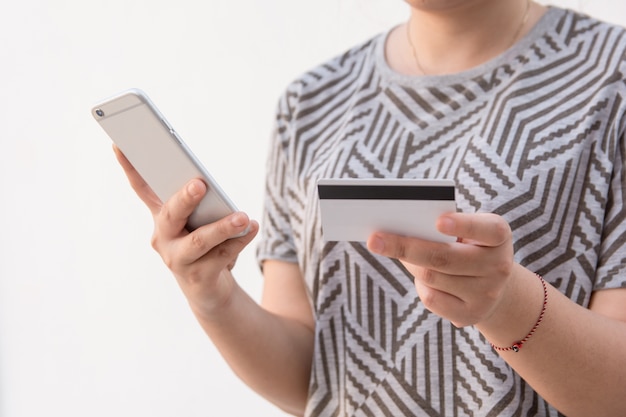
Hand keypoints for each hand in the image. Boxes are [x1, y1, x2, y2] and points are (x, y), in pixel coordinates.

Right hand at [113, 145, 258, 315]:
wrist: (208, 290)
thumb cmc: (204, 246)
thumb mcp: (199, 222)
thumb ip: (202, 204)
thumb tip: (209, 189)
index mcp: (161, 218)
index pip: (142, 189)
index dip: (130, 167)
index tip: (119, 143)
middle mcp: (163, 238)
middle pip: (171, 215)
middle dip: (185, 199)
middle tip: (200, 184)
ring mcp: (177, 260)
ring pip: (199, 241)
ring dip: (222, 227)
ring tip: (243, 217)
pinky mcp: (196, 277)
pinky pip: (221, 256)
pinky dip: (239, 241)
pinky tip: (253, 228)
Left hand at [367, 212, 515, 326]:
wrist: (495, 287)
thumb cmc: (471, 247)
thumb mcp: (469, 232)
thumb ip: (445, 227)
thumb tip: (401, 230)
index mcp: (499, 236)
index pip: (487, 229)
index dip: (464, 225)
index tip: (438, 221)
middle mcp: (498, 266)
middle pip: (444, 257)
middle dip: (405, 247)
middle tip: (375, 240)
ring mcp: (486, 294)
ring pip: (431, 277)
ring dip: (410, 264)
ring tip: (404, 254)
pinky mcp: (470, 315)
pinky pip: (430, 298)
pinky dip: (420, 285)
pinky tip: (423, 277)